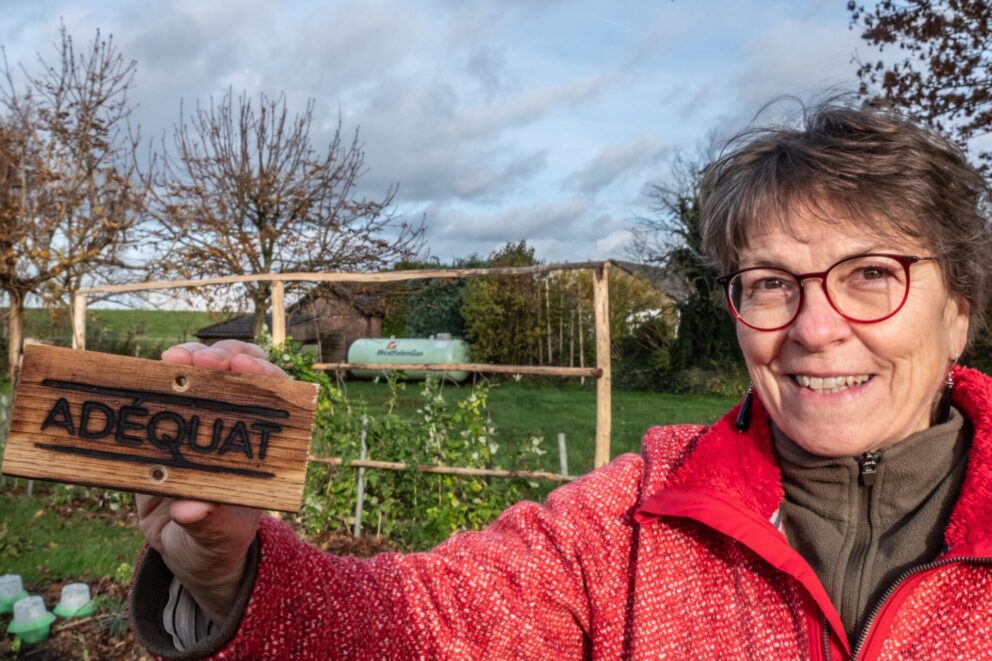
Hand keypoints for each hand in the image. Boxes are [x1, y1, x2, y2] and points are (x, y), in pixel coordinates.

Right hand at [136, 340, 288, 623]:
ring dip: (190, 360)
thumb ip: (207, 525)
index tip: (243, 366)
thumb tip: (191, 509)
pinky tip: (148, 374)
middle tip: (198, 359)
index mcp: (265, 450)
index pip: (277, 398)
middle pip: (241, 374)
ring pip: (205, 375)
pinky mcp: (172, 426)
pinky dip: (159, 380)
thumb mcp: (215, 541)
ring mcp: (205, 423)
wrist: (190, 552)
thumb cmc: (215, 544)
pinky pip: (170, 394)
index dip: (264, 375)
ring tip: (173, 359)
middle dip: (222, 358)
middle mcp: (238, 429)